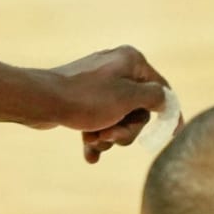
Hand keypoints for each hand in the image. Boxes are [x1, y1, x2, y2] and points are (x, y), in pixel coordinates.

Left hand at [48, 46, 168, 162]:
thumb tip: (165, 99)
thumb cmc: (86, 99)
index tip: (173, 133)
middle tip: (111, 135)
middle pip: (138, 109)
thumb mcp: (129, 98)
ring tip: (93, 140)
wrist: (40, 101)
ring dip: (109, 135)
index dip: (168, 113)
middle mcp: (117, 68)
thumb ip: (154, 98)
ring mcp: (99, 83)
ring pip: (119, 118)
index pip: (161, 88)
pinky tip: (88, 152)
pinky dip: (96, 136)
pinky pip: (99, 119)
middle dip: (126, 129)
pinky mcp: (83, 97)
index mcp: (132, 61)